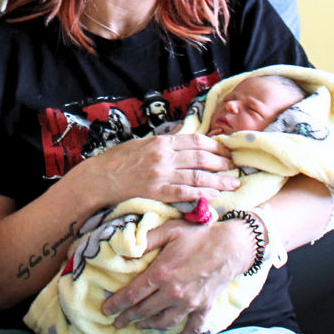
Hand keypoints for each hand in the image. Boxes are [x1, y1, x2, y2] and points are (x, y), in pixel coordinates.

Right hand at [80, 133, 238, 206]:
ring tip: (233, 183)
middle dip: (222, 161)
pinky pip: (184, 192)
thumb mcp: (141, 144)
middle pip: (201, 157)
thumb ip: (162, 143)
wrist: (98, 179)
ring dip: (218, 179)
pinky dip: (201, 193)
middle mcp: (164, 156)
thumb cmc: (117, 161)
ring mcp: (161, 174)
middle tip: (235, 166)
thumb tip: (180, 138)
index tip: (227, 149)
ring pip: (197, 175)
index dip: (215, 145)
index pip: (195, 140)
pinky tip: (213, 195)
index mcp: (161, 142)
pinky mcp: (157, 192)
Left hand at [102, 216, 252, 333]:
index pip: (132, 295)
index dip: (117, 305)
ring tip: (137, 326)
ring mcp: (189, 303)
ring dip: (148, 326)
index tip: (106, 310)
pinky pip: (191, 329)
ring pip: (163, 322)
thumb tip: (125, 249)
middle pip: (144, 311)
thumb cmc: (197, 235)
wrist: (230, 246)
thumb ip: (145, 240)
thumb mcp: (168, 230)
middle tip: (116, 323)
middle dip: (127, 318)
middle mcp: (173, 293)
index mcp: (161, 273)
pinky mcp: (204, 308)